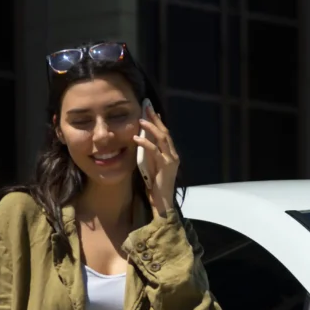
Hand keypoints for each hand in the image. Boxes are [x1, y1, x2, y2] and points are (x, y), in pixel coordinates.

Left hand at [135, 101, 180, 215]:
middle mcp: (173, 155)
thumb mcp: (151, 166)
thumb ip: (149, 155)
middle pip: (165, 132)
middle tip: (146, 107)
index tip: (149, 110)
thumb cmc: (155, 187)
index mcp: (171, 155)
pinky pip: (154, 151)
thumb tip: (141, 141)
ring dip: (151, 127)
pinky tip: (136, 138)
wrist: (162, 202)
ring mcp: (171, 160)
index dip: (158, 121)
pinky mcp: (165, 166)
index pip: (165, 134)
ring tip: (140, 120)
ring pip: (162, 138)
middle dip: (155, 118)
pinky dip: (145, 143)